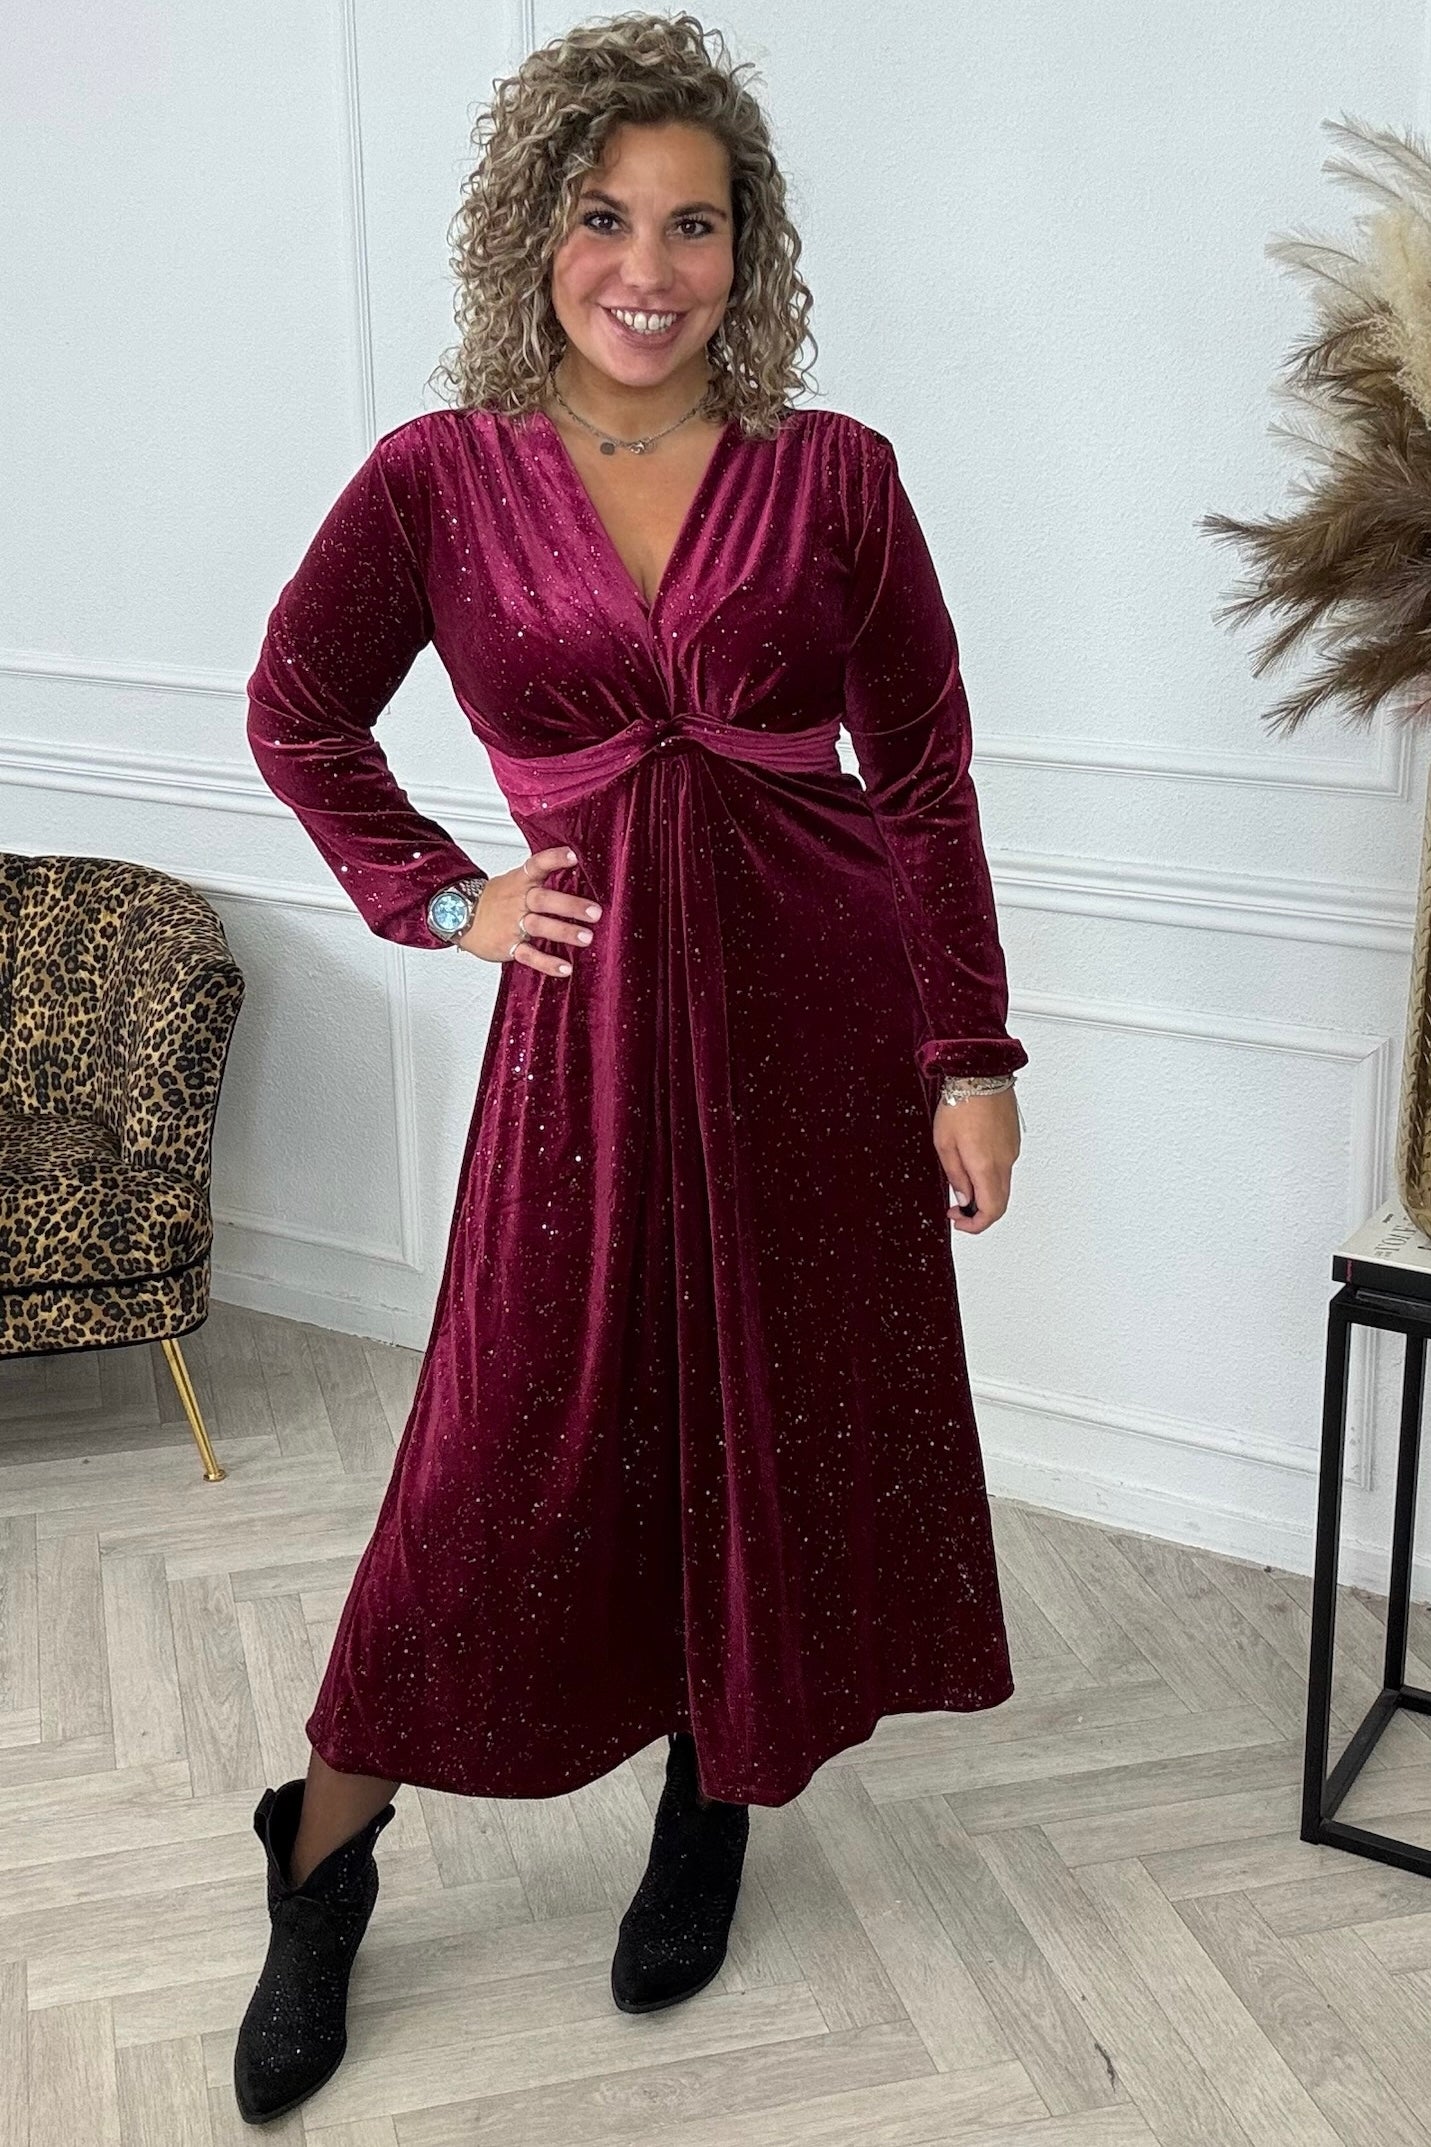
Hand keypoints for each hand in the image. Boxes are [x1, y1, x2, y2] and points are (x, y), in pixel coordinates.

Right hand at [457, 845, 602, 975]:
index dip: (555, 859)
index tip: (574, 856)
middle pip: (544, 900)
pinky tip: (565, 968)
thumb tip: (574, 867)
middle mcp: (518, 901)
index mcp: (520, 881)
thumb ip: (540, 878)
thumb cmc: (493, 899)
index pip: (537, 865)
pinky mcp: (509, 946)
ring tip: (586, 938)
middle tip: (594, 911)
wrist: (455, 915)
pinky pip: (529, 955)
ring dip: (563, 932)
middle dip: (570, 905)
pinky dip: (547, 963)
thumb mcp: (513, 881)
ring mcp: (513, 924)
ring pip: (539, 927)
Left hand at [933, 1087, 1019, 1233]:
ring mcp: (1012, 1152)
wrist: (981, 1073)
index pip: (991, 1212)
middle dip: (979, 1214)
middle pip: (1000, 1203)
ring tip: (962, 1182)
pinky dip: (990, 1177)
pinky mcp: (1013, 1141)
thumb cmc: (960, 1104)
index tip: (958, 1220)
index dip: (975, 1225)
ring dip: (985, 1194)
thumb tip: (965, 1200)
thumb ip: (956, 1177)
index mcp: (986, 1167)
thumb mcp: (944, 1144)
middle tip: (957, 1209)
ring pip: (1003, 1186)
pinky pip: (1005, 1168)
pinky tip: (973, 1163)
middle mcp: (1005, 1162)